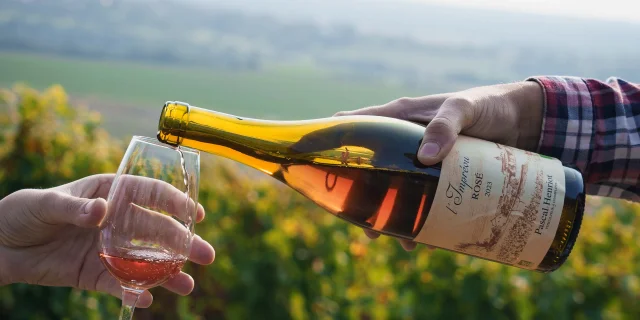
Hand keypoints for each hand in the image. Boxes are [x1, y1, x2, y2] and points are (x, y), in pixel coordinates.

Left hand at [0, 174, 214, 307]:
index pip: (149, 194)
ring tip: (188, 285)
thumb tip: (101, 211)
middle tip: (206, 255)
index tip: (197, 213)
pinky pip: (118, 285)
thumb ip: (73, 207)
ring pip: (145, 261)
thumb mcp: (44, 203)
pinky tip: (146, 299)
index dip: (175, 202)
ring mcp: (108, 249)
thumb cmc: (22, 212)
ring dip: (169, 273)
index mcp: (109, 193)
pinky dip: (132, 292)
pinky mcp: (95, 274)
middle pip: (156, 231)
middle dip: (183, 243)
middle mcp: (116, 221)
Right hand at [334, 81, 543, 250]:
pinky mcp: (441, 177)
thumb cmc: (488, 104)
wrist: (524, 119)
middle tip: (363, 225)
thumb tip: (425, 158)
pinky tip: (426, 241)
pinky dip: (420, 221)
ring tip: (398, 240)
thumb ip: (445, 125)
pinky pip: (422, 202)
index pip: (352, 126)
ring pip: (393, 191)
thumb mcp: (464, 108)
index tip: (308, 160)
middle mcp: (403, 140)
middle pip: (368, 169)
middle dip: (360, 197)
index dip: (327, 141)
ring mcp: (420, 161)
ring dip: (390, 216)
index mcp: (399, 117)